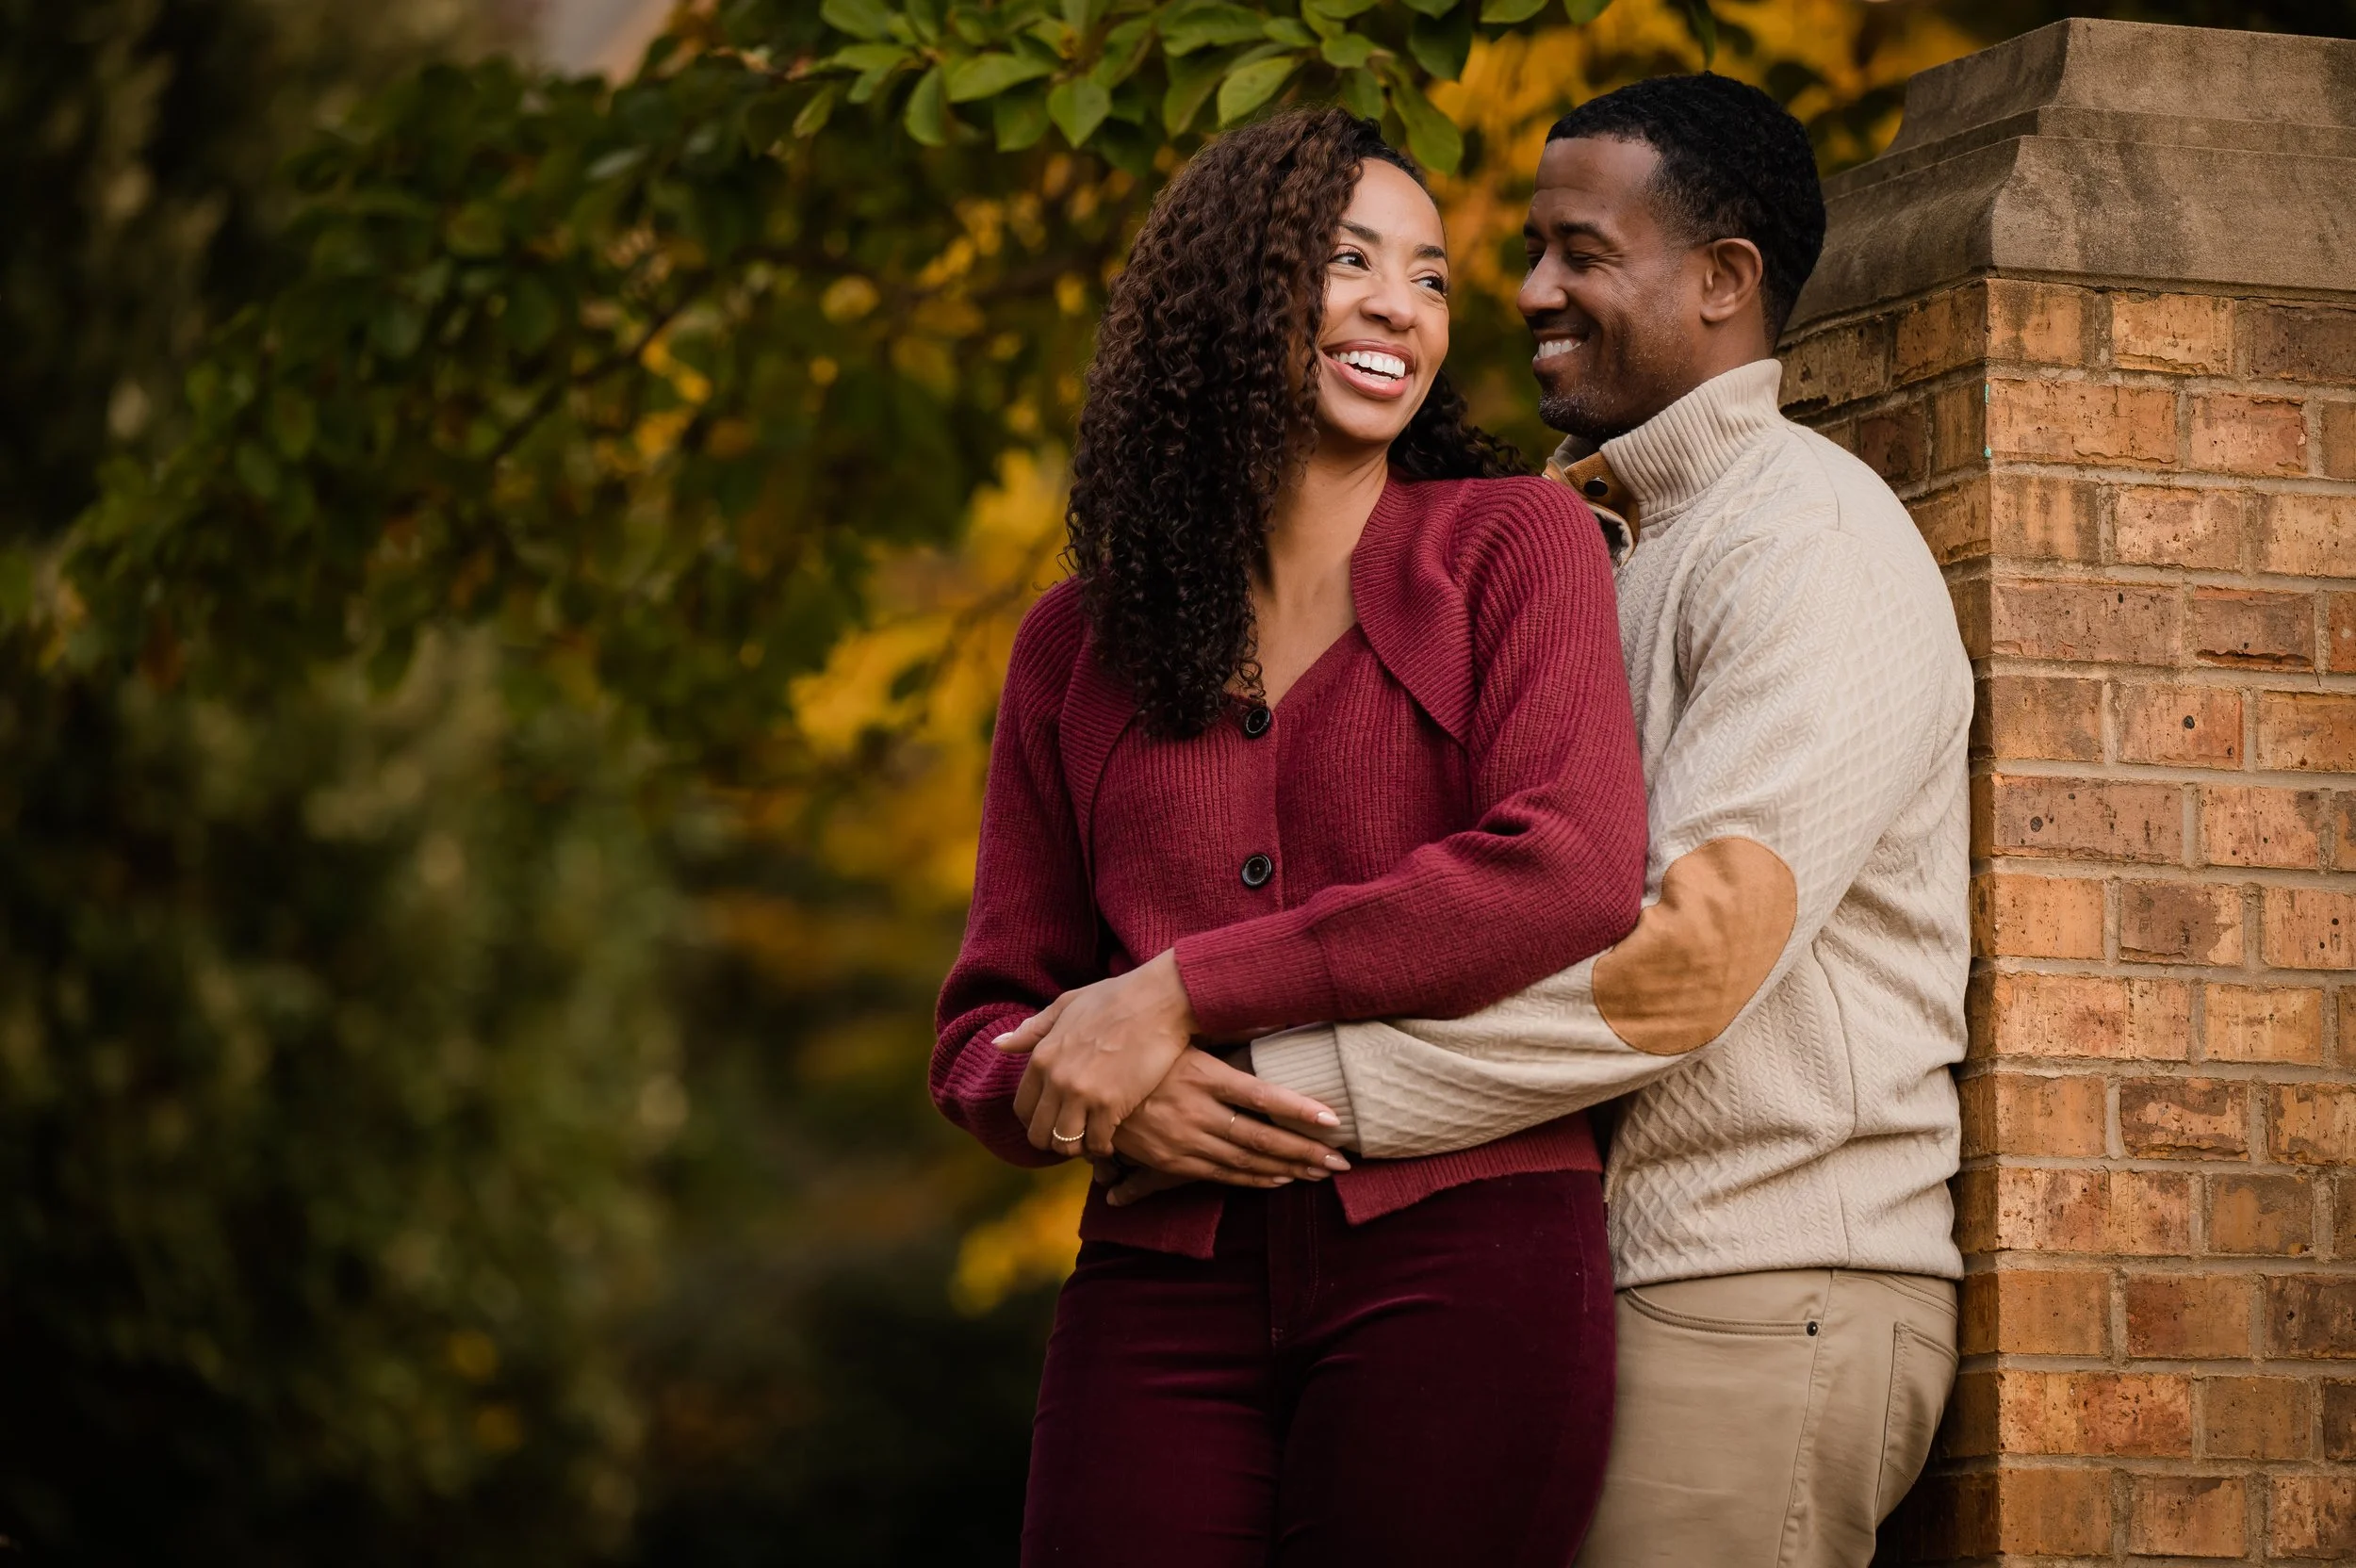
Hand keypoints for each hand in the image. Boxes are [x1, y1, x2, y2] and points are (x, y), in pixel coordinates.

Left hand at [995, 949, 1202, 1157]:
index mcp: (1042, 1057)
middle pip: (1040, 1134)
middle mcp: (1056, 1079)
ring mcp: (1083, 1094)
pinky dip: (1102, 1148)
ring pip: (1065, 1145)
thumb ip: (1032, 1030)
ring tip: (1091, 1140)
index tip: (1053, 1120)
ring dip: (1077, 1147)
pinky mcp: (1111, 1104)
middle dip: (1054, 1141)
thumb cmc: (1115, 998)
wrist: (1158, 1000)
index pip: (1022, 1109)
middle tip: (1073, 1137)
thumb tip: (998, 1044)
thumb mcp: (1066, 1005)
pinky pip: (1096, 1143)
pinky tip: (1110, 1140)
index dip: (1036, 1121)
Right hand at [1102, 1050, 1348, 1205]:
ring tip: (1322, 1173)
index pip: (1262, 1095)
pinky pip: (1219, 1174)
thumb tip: (1271, 1016)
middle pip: (1261, 1136)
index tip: (1333, 1120)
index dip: (1299, 1110)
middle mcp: (1195, 1110)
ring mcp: (1183, 1139)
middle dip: (1305, 1151)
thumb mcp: (1184, 1037)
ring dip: (1287, 1168)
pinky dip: (1253, 1179)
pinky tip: (1280, 1179)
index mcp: (1203, 1074)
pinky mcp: (1170, 1160)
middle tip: (1342, 1160)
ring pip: (1245, 1160)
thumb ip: (1228, 1028)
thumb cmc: (1143, 1052)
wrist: (1088, 1086)